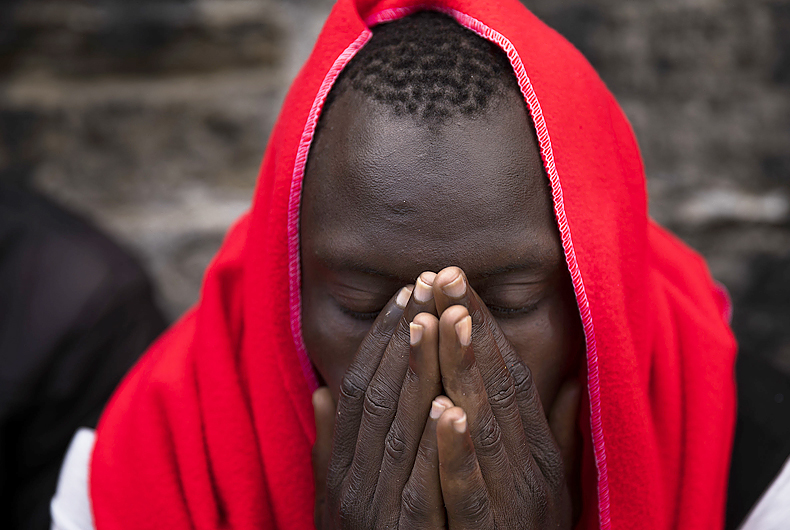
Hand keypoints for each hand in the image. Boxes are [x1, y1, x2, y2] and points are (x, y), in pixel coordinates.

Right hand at [312, 274, 448, 528]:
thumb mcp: (339, 498)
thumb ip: (333, 446)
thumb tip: (322, 392)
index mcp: (342, 466)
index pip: (360, 388)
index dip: (383, 339)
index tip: (407, 293)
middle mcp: (352, 483)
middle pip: (377, 397)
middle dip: (402, 338)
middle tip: (426, 282)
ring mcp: (377, 511)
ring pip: (396, 431)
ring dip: (414, 374)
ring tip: (434, 319)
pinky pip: (420, 488)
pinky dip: (434, 447)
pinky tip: (449, 406)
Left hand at [429, 267, 581, 529]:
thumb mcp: (537, 480)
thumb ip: (540, 430)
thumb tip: (548, 379)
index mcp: (536, 448)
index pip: (509, 375)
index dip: (481, 326)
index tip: (454, 280)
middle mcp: (533, 467)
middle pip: (499, 388)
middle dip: (470, 329)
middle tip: (444, 275)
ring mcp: (517, 501)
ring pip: (487, 427)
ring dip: (466, 372)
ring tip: (446, 321)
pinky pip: (473, 491)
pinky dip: (459, 451)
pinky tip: (443, 410)